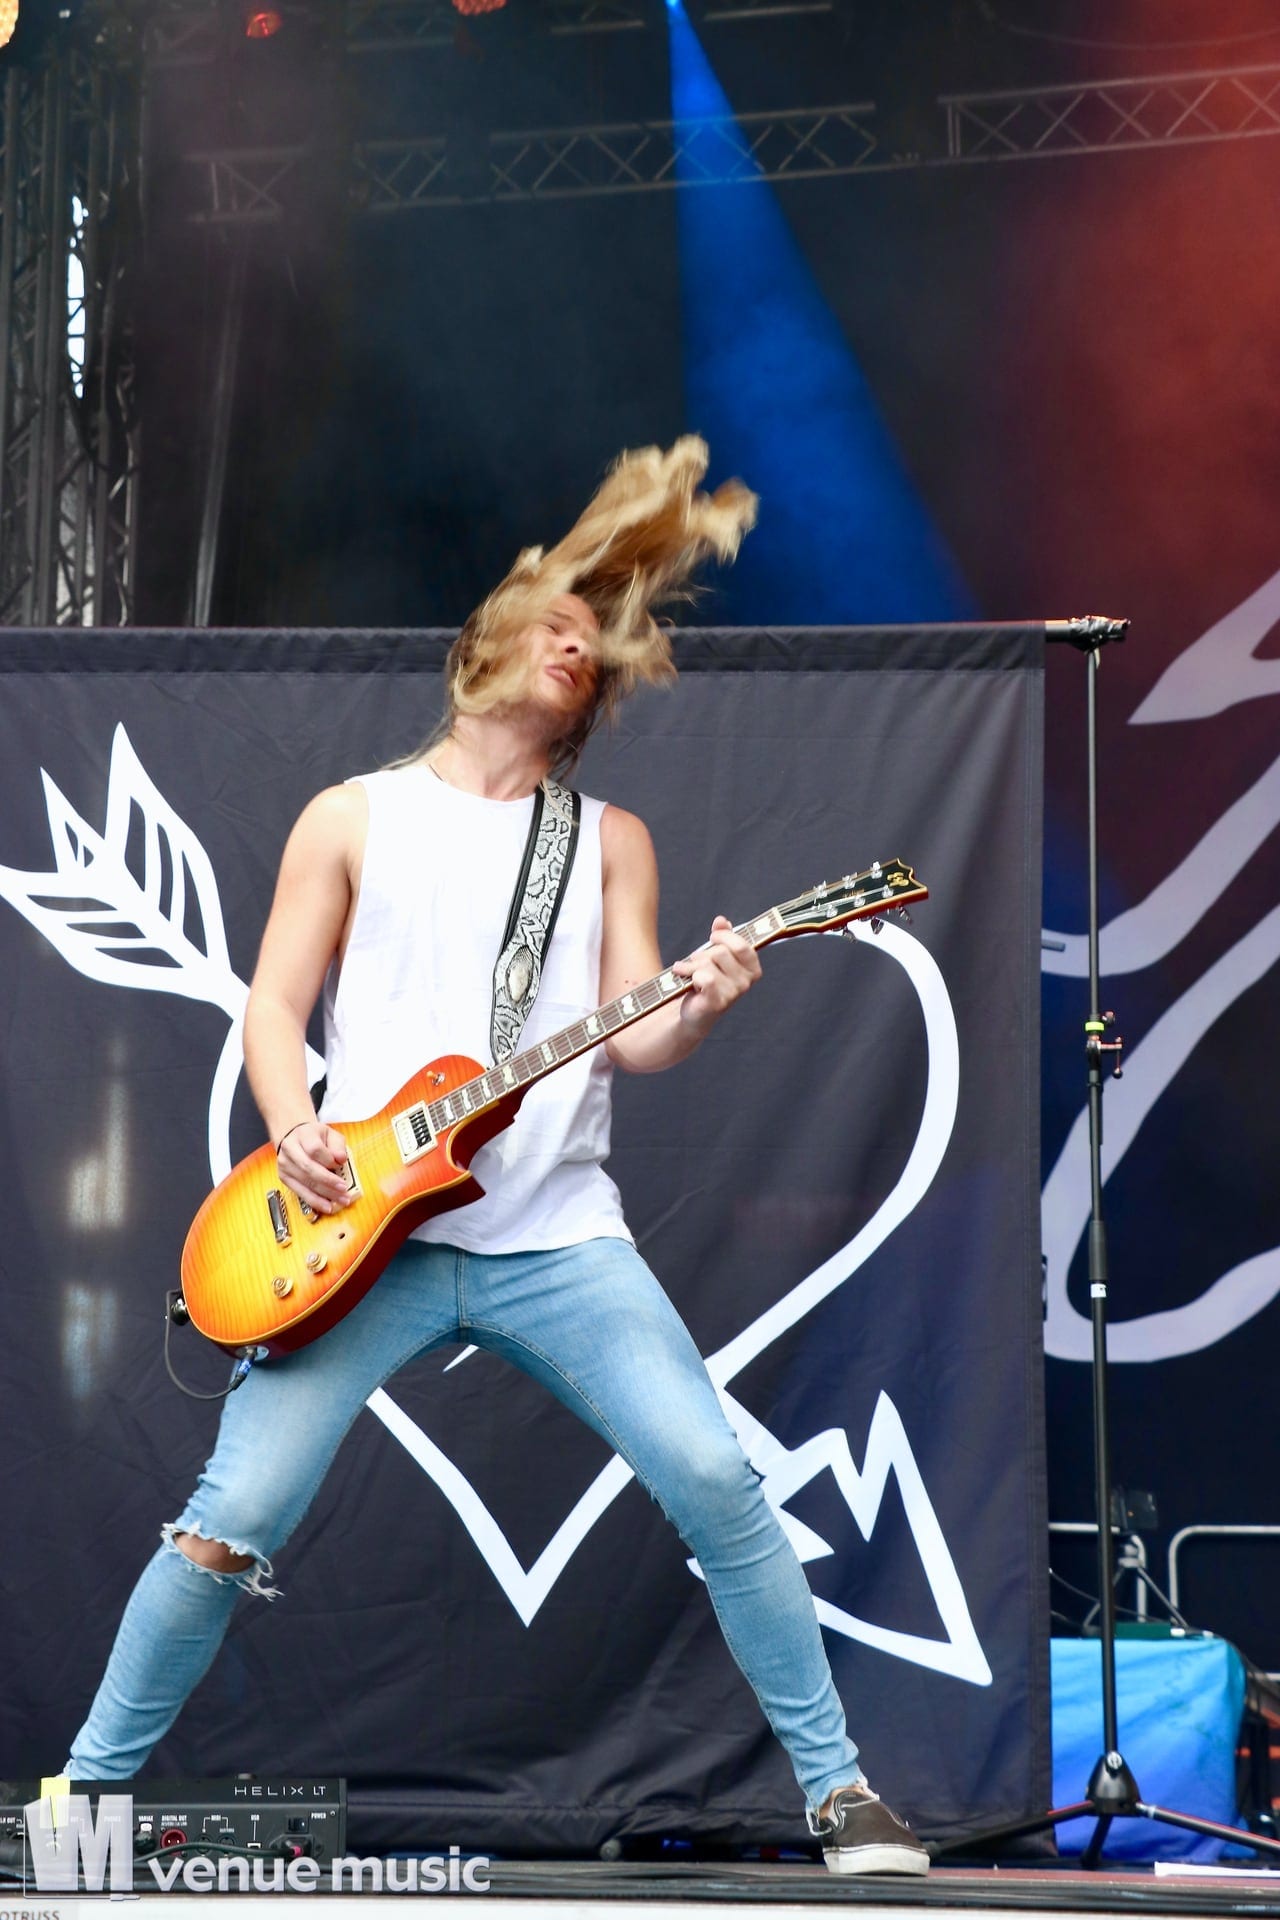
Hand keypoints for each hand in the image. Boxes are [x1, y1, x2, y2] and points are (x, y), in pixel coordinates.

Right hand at [276, 1119, 350, 1213]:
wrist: (293, 1136)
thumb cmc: (314, 1137)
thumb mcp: (330, 1134)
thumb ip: (338, 1145)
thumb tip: (341, 1158)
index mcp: (303, 1135)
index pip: (314, 1149)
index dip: (328, 1159)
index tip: (340, 1164)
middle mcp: (290, 1149)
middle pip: (308, 1168)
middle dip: (328, 1181)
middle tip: (344, 1189)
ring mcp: (285, 1164)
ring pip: (305, 1182)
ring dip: (324, 1194)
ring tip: (340, 1200)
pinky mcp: (284, 1177)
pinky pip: (300, 1192)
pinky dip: (314, 1200)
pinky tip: (326, 1205)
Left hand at [672, 915, 760, 1039]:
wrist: (695, 1013)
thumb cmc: (707, 982)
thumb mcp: (715, 956)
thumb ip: (722, 936)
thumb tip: (721, 921)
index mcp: (752, 969)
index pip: (742, 944)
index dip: (724, 937)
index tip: (712, 938)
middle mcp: (746, 982)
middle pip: (721, 951)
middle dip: (703, 954)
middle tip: (697, 963)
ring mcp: (733, 993)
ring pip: (709, 963)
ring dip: (693, 965)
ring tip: (690, 973)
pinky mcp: (718, 1002)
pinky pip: (703, 977)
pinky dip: (690, 975)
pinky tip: (687, 981)